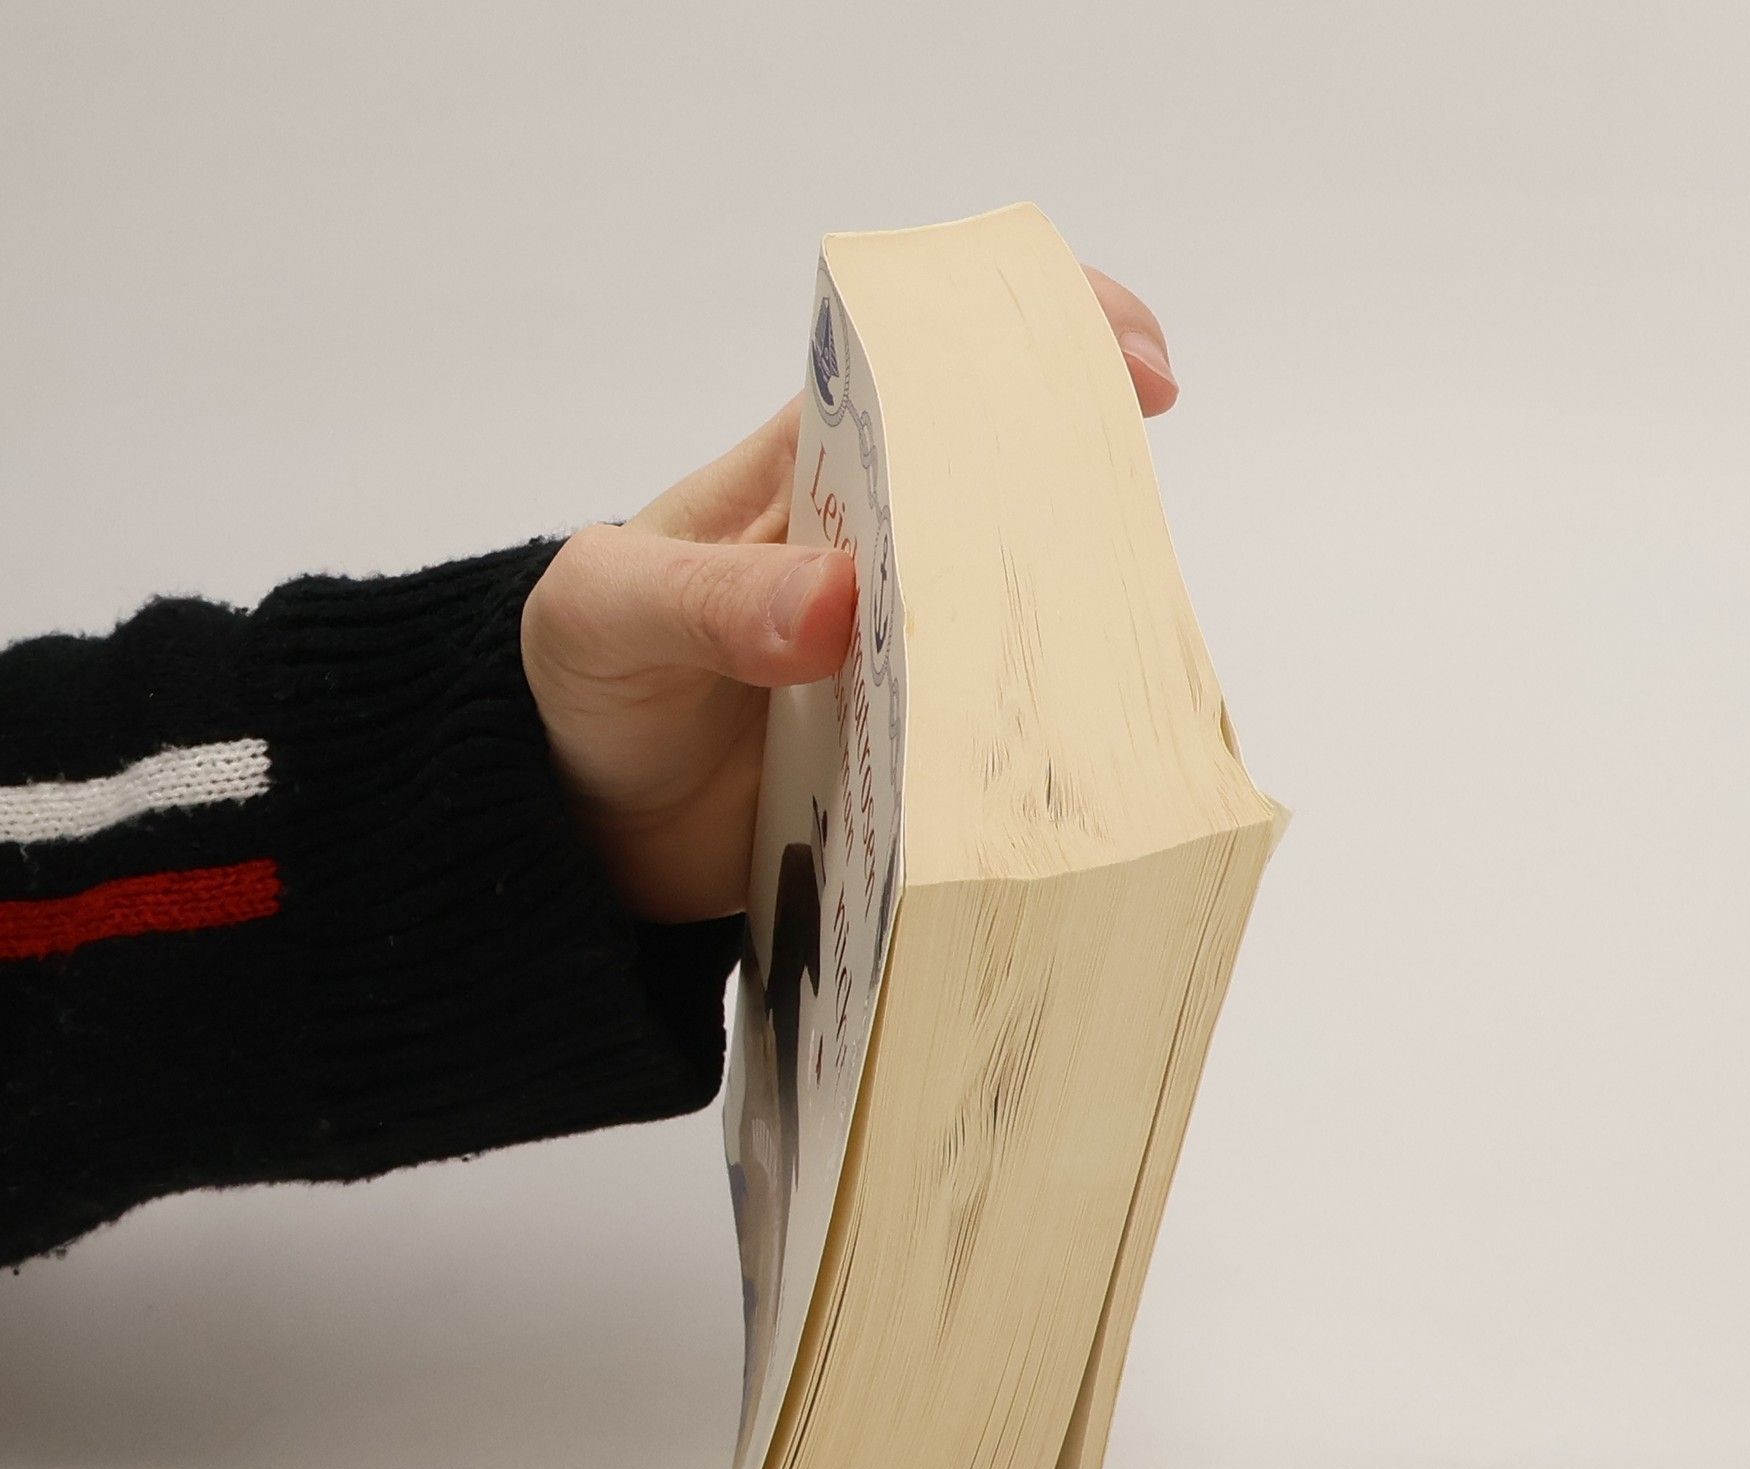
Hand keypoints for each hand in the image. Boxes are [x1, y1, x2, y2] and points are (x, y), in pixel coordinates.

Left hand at [520, 266, 1178, 922]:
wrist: (583, 825)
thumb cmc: (587, 680)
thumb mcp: (608, 618)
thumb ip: (709, 602)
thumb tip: (840, 603)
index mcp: (804, 475)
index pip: (926, 372)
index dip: (1027, 344)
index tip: (1125, 359)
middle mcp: (871, 552)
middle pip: (1000, 490)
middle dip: (1090, 483)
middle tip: (1147, 524)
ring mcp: (899, 651)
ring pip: (1010, 613)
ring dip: (1076, 620)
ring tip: (1136, 646)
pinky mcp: (911, 747)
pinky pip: (988, 728)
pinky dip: (1036, 732)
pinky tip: (1086, 750)